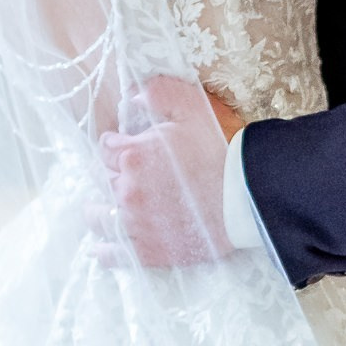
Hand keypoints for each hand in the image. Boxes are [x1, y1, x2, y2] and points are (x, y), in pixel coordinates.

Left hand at [99, 75, 233, 266]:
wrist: (246, 198)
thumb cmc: (221, 152)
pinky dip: (104, 249)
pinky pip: (111, 253)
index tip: (129, 148)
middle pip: (102, 179)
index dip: (117, 145)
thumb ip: (157, 92)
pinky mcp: (147, 252)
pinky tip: (103, 245)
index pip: (104, 148)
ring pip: (99, 216)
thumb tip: (132, 95)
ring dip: (101, 209)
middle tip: (135, 175)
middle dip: (113, 173)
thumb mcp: (192, 107)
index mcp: (133, 156)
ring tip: (109, 207)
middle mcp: (127, 191)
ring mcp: (135, 225)